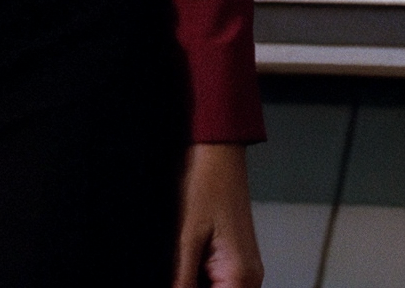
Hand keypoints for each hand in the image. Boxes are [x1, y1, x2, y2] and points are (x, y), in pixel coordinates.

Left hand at [173, 144, 262, 287]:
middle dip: (194, 285)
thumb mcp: (187, 236)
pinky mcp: (240, 258)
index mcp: (240, 274)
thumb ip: (182, 275)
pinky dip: (204, 277)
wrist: (219, 155)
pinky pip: (223, 281)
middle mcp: (250, 276)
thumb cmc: (208, 184)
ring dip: (198, 281)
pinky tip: (190, 261)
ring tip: (184, 259)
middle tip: (178, 271)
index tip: (177, 282)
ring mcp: (247, 268)